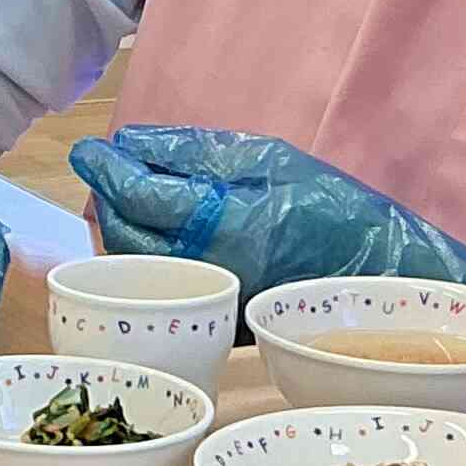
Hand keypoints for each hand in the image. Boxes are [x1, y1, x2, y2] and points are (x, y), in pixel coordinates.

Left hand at [71, 126, 465, 299]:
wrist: (379, 272)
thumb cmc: (330, 206)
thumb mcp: (267, 158)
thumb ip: (194, 151)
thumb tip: (131, 142)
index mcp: (222, 220)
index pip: (138, 194)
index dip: (105, 169)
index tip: (86, 150)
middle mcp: (207, 267)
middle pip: (125, 234)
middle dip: (107, 198)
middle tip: (107, 169)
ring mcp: (210, 301)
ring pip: (135, 266)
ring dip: (120, 230)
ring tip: (129, 199)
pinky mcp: (217, 323)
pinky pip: (161, 288)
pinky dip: (146, 261)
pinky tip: (157, 236)